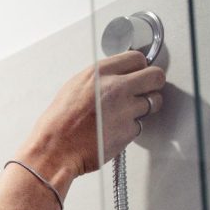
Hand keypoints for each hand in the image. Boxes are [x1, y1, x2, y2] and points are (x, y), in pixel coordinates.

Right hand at [23, 50, 165, 179]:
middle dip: (153, 84)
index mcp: (99, 73)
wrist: (54, 150)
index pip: (136, 59)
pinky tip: (114, 131)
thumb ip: (99, 80)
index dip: (140, 68)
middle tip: (146, 91)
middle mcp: (115, 87)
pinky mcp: (128, 130)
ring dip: (146, 108)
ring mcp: (125, 109)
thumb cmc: (58, 124)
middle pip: (155, 76)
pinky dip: (129, 130)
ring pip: (153, 102)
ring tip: (128, 114)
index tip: (139, 74)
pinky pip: (139, 126)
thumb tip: (116, 77)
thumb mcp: (74, 88)